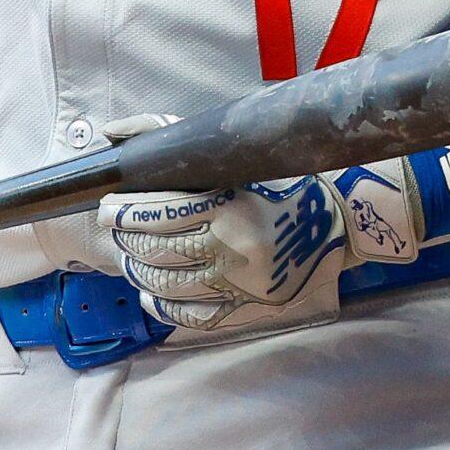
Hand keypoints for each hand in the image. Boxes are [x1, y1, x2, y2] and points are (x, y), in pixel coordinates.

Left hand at [99, 129, 421, 332]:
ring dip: (138, 271)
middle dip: (126, 239)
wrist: (342, 224)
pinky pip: (192, 317)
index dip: (124, 212)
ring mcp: (238, 283)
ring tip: (131, 257)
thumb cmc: (283, 182)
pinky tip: (152, 294)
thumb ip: (168, 133)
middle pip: (156, 251)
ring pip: (166, 285)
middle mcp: (229, 247)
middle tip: (117, 230)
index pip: (158, 213)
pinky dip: (162, 307)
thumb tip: (111, 133)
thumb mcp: (232, 153)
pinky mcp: (247, 308)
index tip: (107, 207)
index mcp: (227, 206)